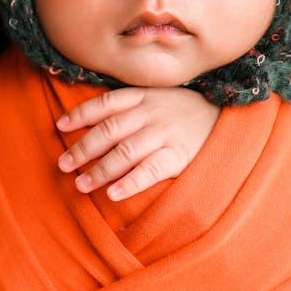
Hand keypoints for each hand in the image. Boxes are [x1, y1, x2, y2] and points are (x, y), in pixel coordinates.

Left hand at [56, 87, 219, 200]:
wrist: (230, 121)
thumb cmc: (187, 112)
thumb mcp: (162, 98)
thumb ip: (133, 105)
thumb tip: (94, 120)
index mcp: (145, 96)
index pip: (106, 103)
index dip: (81, 114)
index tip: (60, 126)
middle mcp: (152, 113)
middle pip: (110, 130)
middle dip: (83, 148)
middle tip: (64, 164)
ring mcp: (166, 134)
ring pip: (125, 152)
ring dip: (100, 169)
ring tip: (82, 184)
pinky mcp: (179, 156)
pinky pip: (150, 171)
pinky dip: (130, 183)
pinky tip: (113, 194)